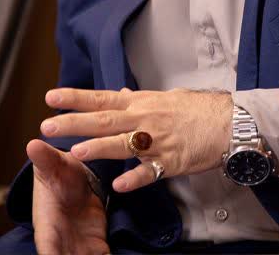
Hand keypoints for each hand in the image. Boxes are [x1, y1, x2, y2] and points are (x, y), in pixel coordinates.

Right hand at [27, 139, 107, 254]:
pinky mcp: (97, 247)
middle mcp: (62, 242)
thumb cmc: (59, 174)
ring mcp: (79, 247)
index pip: (48, 247)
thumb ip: (45, 159)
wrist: (75, 179)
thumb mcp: (54, 165)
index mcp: (48, 225)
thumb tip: (33, 144)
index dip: (52, 253)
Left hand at [41, 87, 232, 192]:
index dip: (76, 98)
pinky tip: (119, 184)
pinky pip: (150, 172)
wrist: (230, 122)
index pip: (102, 98)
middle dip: (74, 123)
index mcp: (142, 103)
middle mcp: (145, 119)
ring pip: (122, 144)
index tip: (51, 97)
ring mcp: (157, 141)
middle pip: (104, 120)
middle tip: (48, 125)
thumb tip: (121, 95)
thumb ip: (141, 100)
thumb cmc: (200, 110)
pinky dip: (135, 178)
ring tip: (76, 151)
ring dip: (99, 147)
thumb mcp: (166, 97)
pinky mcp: (171, 161)